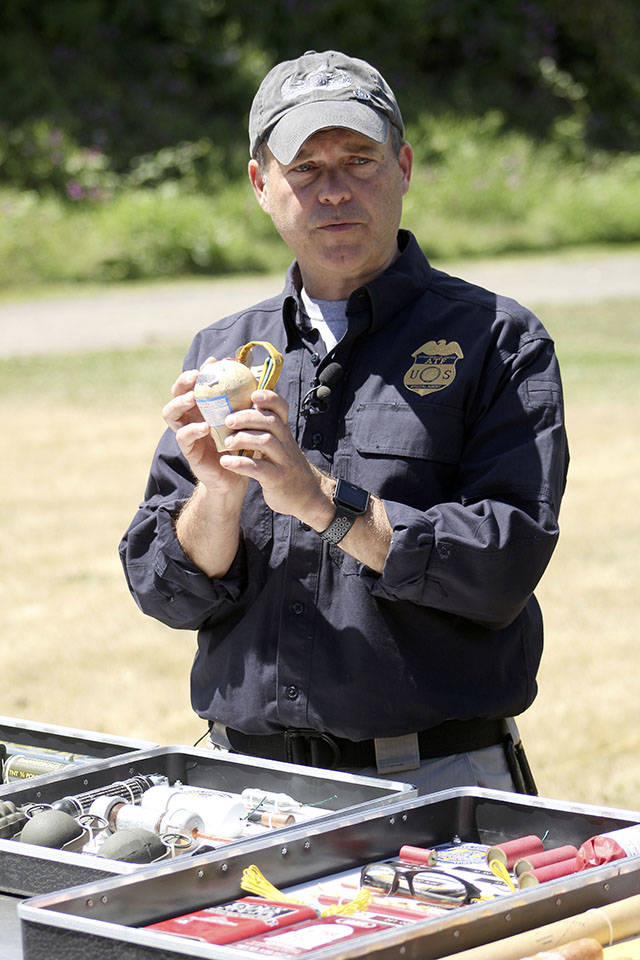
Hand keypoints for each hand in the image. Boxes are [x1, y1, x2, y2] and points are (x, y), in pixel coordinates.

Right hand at [162, 362, 247, 499]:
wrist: (238, 475)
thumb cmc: (241, 443)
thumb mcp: (245, 418)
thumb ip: (245, 398)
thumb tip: (255, 372)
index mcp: (203, 405)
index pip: (196, 382)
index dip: (203, 369)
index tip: (216, 361)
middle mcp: (191, 415)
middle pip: (176, 392)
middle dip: (184, 381)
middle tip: (196, 376)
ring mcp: (187, 431)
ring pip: (170, 412)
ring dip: (180, 402)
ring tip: (193, 398)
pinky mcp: (188, 449)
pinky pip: (182, 436)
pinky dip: (191, 429)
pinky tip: (205, 427)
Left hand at [219, 390, 334, 528]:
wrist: (306, 495)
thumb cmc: (285, 466)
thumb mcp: (280, 445)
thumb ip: (265, 430)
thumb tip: (241, 409)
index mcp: (284, 432)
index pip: (281, 408)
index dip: (269, 398)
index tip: (253, 394)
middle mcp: (286, 443)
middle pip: (270, 422)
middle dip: (247, 417)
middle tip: (227, 421)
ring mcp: (283, 461)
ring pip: (266, 442)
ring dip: (243, 439)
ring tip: (226, 443)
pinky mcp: (277, 478)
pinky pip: (258, 468)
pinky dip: (240, 463)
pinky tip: (226, 462)